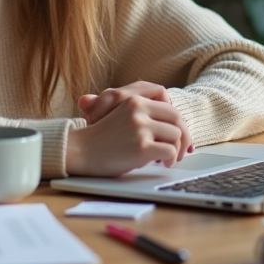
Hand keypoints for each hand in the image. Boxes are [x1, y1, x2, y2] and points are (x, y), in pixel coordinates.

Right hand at [78, 81, 192, 157]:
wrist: (80, 151)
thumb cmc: (101, 138)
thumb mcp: (121, 116)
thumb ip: (144, 115)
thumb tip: (173, 125)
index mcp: (134, 100)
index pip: (169, 106)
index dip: (179, 122)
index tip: (180, 134)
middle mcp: (138, 109)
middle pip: (177, 119)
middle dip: (183, 136)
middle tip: (183, 149)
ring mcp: (140, 127)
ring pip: (176, 135)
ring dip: (176, 149)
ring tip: (167, 158)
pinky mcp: (141, 146)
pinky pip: (169, 151)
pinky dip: (170, 159)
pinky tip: (162, 163)